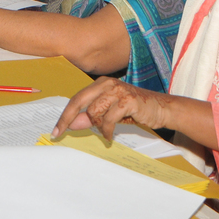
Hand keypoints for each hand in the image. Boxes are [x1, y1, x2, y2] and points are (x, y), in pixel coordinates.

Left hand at [52, 77, 170, 140]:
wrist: (161, 109)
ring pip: (94, 112)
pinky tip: (110, 135)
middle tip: (61, 134)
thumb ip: (91, 117)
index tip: (56, 130)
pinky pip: (109, 119)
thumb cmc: (135, 110)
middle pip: (80, 101)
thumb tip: (72, 124)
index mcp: (101, 83)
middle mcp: (108, 83)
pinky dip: (107, 130)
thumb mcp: (109, 114)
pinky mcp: (128, 100)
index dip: (65, 115)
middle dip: (69, 119)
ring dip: (98, 126)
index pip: (77, 98)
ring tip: (106, 130)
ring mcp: (118, 90)